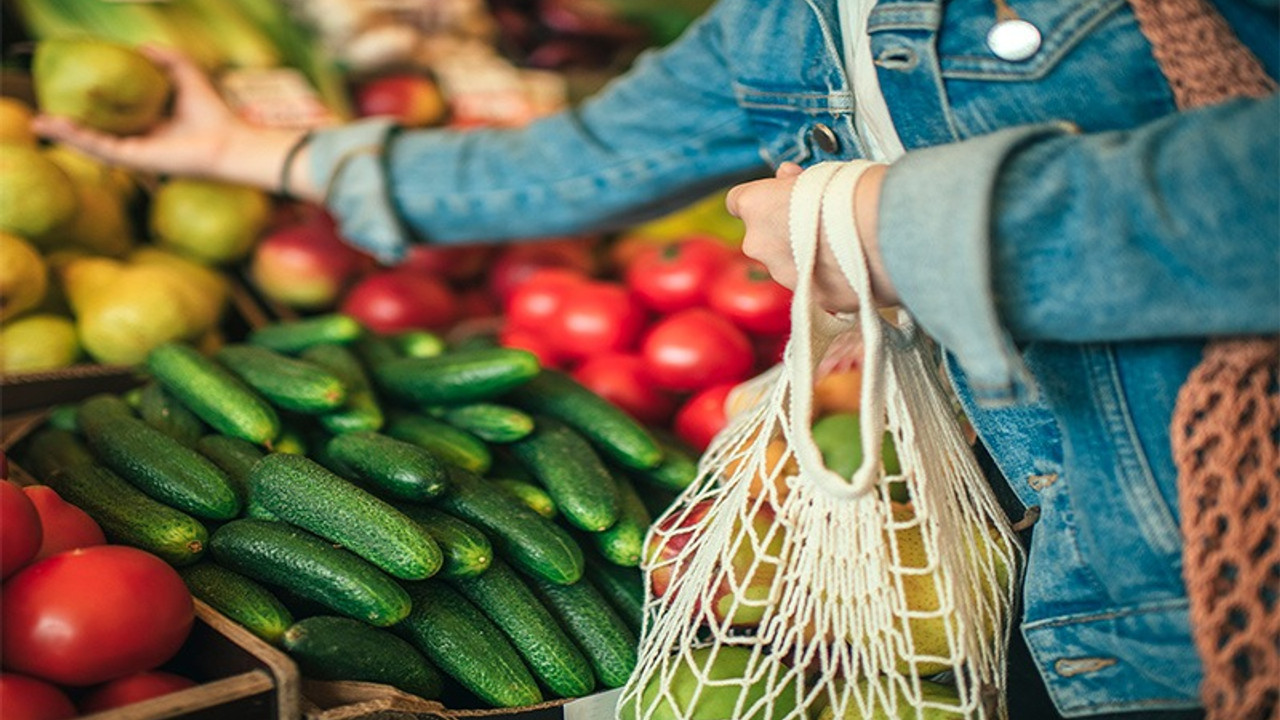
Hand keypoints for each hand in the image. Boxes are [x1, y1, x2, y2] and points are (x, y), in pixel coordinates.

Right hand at [32, 46, 241, 176]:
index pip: (110, 116)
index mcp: (147, 124)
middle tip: (43, 114)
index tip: (66, 92)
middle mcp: (138, 140)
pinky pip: (100, 148)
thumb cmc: (212, 112)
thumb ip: (166, 59)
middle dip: (68, 125)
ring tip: (40, 122)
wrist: (227, 140)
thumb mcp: (185, 74)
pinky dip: (78, 139)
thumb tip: (141, 46)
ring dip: (65, 134)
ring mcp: (135, 152)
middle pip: (95, 132)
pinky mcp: (136, 160)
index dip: (87, 107)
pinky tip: (59, 127)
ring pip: (91, 144)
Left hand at [725, 161, 896, 311]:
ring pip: (787, 264)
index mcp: (756, 207)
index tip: (781, 197)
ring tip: (844, 243)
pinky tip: (853, 265)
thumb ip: (795, 181)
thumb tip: (787, 178)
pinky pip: (813, 286)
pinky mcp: (810, 300)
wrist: (891, 233)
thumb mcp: (821, 172)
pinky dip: (827, 279)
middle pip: (764, 236)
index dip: (762, 199)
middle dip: (785, 230)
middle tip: (820, 220)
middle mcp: (760, 245)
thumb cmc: (858, 194)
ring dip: (807, 256)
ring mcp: (783, 276)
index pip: (739, 201)